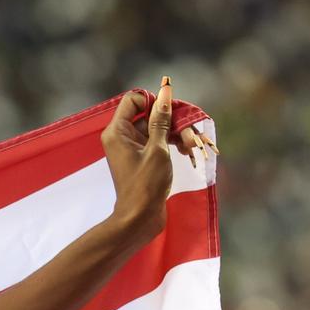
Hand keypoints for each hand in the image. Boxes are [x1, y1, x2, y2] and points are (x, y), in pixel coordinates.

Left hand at [101, 77, 210, 244]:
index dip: (154, 101)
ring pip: (160, 127)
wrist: (140, 217)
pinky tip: (189, 151)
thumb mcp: (157, 148)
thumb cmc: (146, 184)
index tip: (170, 113)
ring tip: (192, 146)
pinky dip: (174, 142)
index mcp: (117, 131)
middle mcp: (122, 136)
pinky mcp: (144, 156)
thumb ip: (161, 120)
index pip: (134, 99)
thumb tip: (165, 92)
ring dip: (178, 133)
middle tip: (190, 133)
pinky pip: (160, 140)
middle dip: (174, 120)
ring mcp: (133, 146)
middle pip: (150, 113)